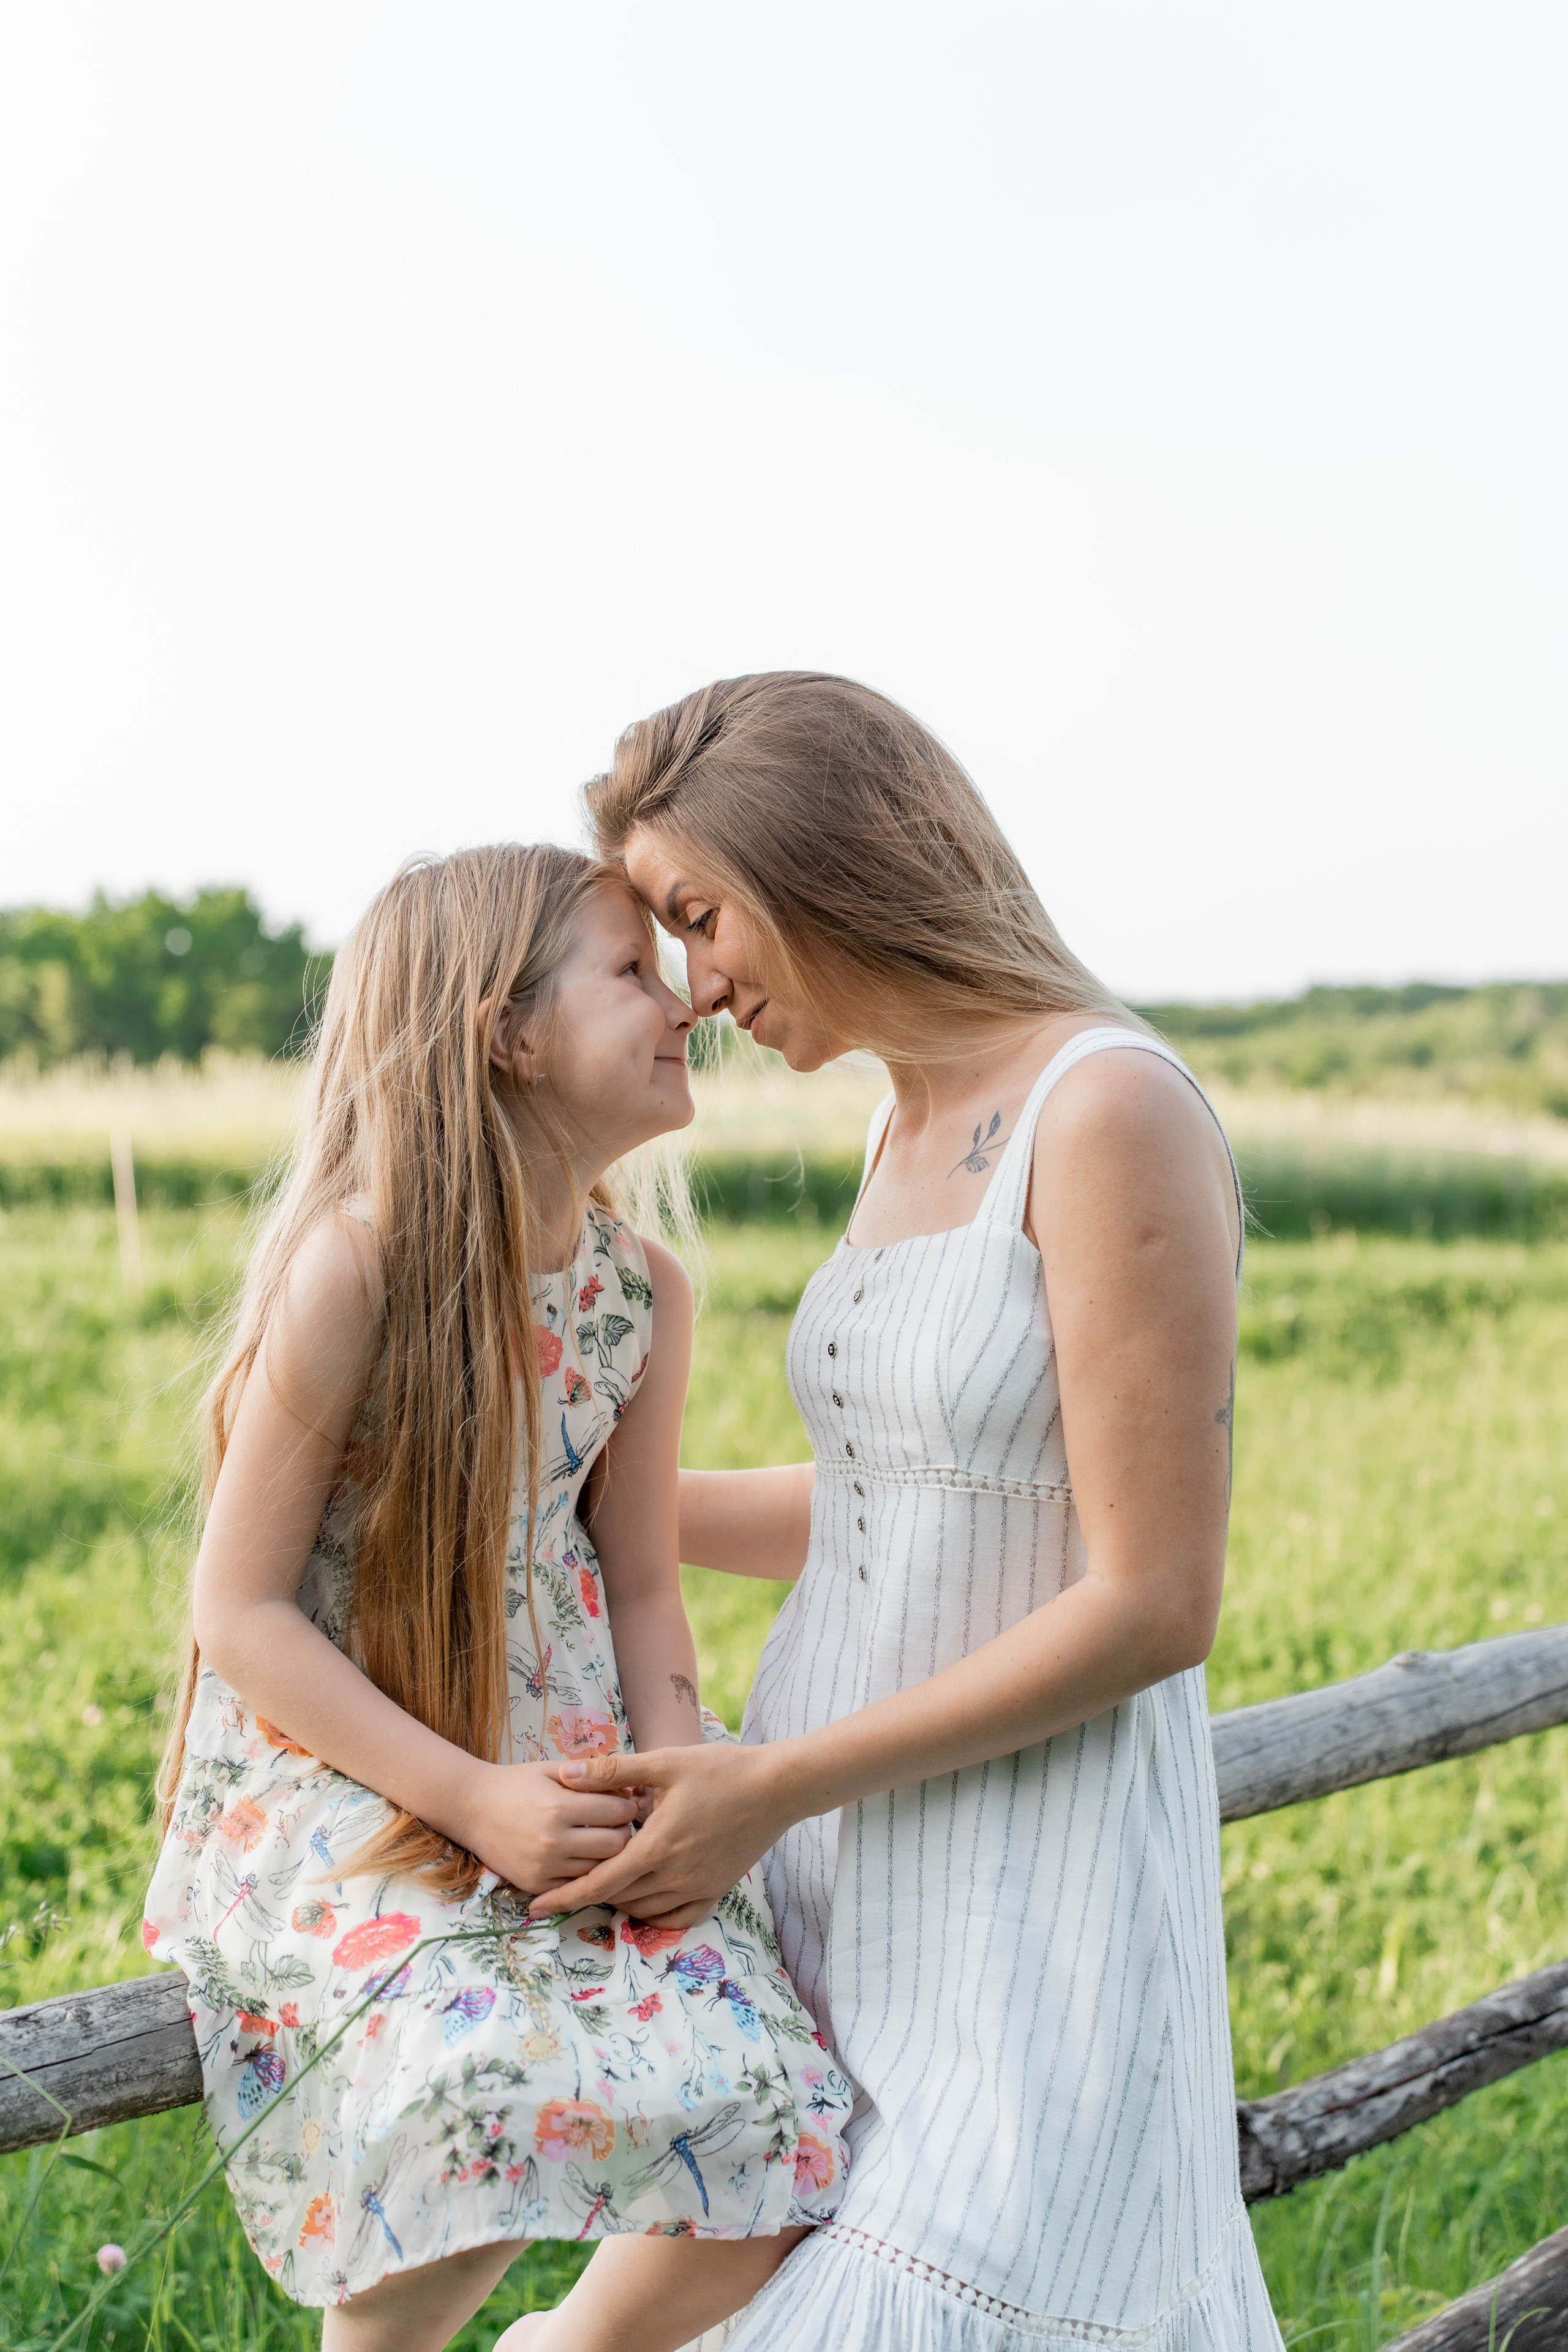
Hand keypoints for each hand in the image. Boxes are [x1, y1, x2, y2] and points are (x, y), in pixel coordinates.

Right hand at [455, 1758, 640, 1897]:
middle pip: (616, 1846)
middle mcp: (553, 1841)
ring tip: (603, 1839)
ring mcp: (544, 1868)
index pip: (618, 1812)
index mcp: (559, 1807)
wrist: (471, 1808)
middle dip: (624, 1833)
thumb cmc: (516, 1783)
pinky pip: (576, 1886)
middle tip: (619, 1824)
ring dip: (607, 1856)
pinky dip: (585, 1873)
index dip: (628, 1806)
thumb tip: (630, 1790)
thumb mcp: (553, 1770)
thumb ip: (593, 1777)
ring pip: (599, 1870)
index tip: (625, 1803)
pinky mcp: (535, 1886)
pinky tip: (583, 1857)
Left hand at [526, 1742, 796, 1927]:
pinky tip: (644, 1900)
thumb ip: (612, 1770)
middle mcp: (676, 1875)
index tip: (534, 1907)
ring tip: (601, 1885)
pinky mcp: (718, 1890)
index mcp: (658, 1846)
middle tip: (564, 1884)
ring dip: (620, 1901)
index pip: (600, 1882)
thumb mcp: (664, 1762)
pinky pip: (678, 1917)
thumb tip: (566, 1774)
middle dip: (588, 1894)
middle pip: (619, 1898)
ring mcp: (699, 1886)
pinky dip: (655, 1914)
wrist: (778, 1787)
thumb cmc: (721, 1769)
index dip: (564, 1896)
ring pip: (645, 1909)